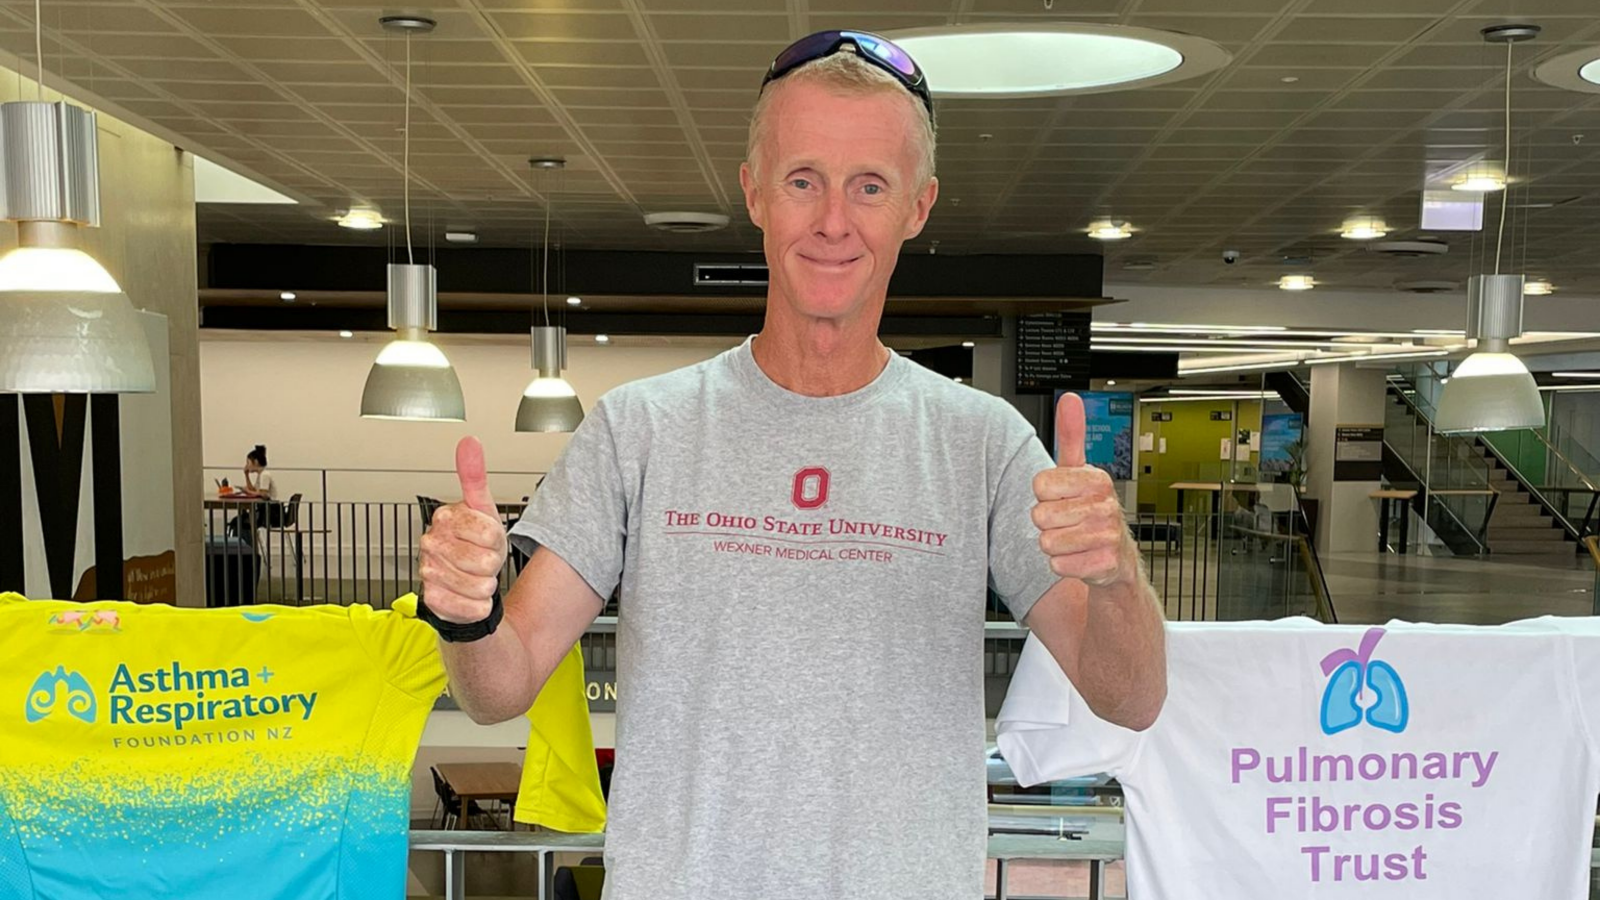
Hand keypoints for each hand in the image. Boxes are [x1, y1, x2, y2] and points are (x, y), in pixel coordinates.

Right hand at [419, 437, 508, 623]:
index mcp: (445, 519)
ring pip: (480, 586)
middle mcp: (430, 544)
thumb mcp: (483, 508)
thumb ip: (474, 475)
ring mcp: (428, 572)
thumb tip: (468, 442)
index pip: (490, 532)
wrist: (467, 582)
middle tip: (481, 560)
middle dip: (492, 565)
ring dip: (486, 586)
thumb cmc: (477, 545)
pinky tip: (468, 596)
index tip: (487, 539)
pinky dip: (478, 606)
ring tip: (475, 578)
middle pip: (485, 562)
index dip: (496, 540)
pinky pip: (471, 607)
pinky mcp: (432, 600)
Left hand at [1032, 393, 1136, 586]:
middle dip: (1046, 522)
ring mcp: (1107, 536)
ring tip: (1073, 539)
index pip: (1039, 484)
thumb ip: (1071, 435)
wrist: (1115, 557)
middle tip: (1067, 521)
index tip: (1061, 496)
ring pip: (1047, 542)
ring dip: (1054, 545)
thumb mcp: (1078, 471)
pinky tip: (1080, 557)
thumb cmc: (1089, 509)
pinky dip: (1063, 565)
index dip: (1044, 494)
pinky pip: (1057, 565)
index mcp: (1096, 479)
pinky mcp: (1104, 565)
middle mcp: (1105, 506)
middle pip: (1040, 515)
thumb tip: (1070, 399)